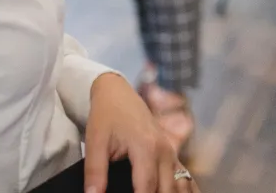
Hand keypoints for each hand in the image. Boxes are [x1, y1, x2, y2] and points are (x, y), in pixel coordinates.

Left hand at [84, 73, 199, 192]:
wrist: (117, 92)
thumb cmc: (106, 116)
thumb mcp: (95, 142)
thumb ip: (95, 173)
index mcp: (147, 147)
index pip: (147, 189)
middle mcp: (164, 150)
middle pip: (167, 190)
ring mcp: (170, 150)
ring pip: (177, 185)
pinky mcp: (170, 151)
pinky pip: (180, 176)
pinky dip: (177, 189)